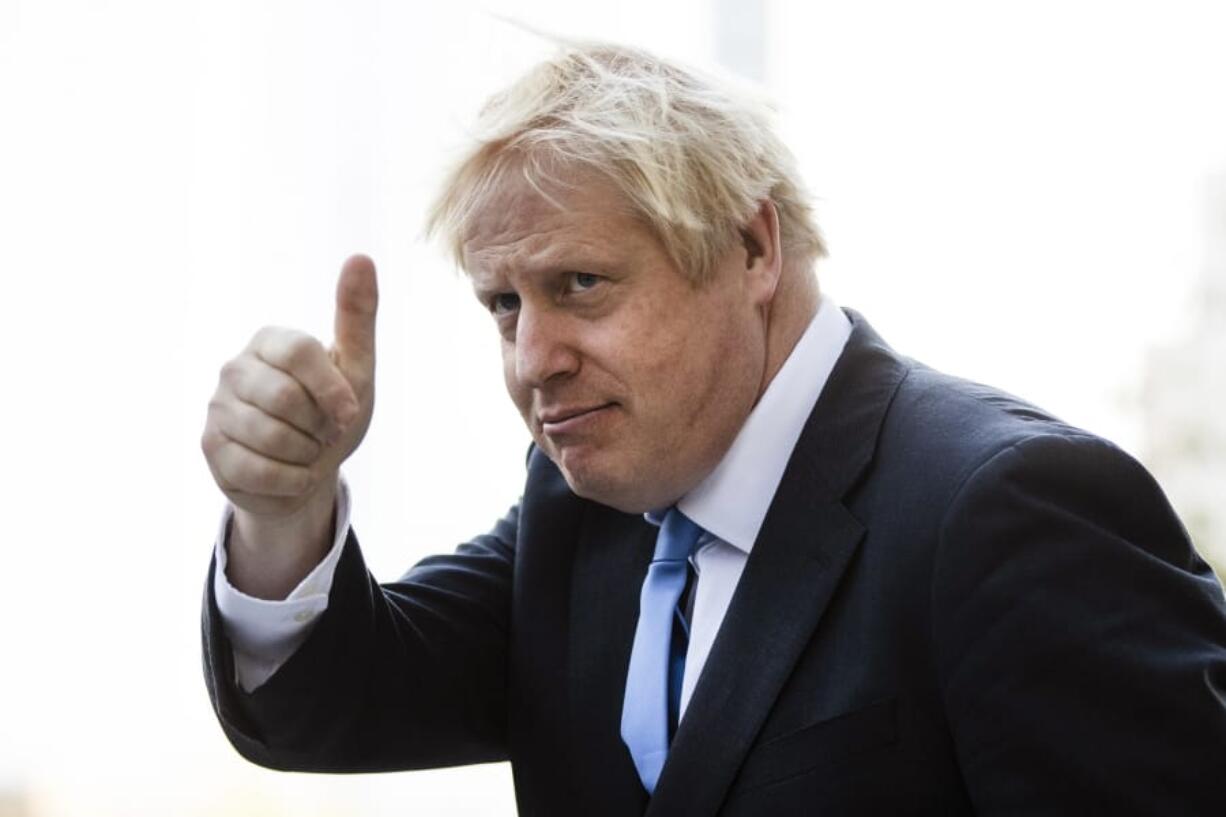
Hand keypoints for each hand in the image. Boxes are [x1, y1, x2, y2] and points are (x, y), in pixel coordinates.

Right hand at [201, 255, 378, 520]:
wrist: (308, 471)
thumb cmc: (332, 412)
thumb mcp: (356, 366)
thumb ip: (356, 315)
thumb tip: (361, 257)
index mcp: (270, 341)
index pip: (299, 351)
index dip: (331, 388)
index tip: (349, 411)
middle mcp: (235, 368)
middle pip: (284, 398)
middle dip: (319, 426)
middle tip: (324, 432)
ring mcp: (216, 407)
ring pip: (271, 437)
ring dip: (306, 455)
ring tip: (306, 449)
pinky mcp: (210, 447)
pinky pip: (258, 470)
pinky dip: (291, 479)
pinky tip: (292, 472)